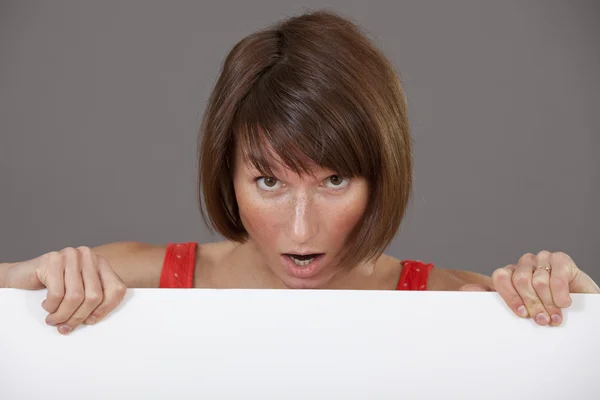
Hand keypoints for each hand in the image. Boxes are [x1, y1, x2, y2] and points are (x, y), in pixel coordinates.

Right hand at [5, 246, 126, 333]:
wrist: (22, 276)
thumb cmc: (54, 286)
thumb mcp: (79, 291)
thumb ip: (92, 300)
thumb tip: (94, 319)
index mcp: (100, 263)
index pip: (116, 289)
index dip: (105, 309)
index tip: (91, 320)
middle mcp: (88, 255)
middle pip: (94, 296)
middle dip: (79, 317)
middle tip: (66, 326)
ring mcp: (71, 255)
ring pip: (75, 297)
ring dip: (63, 315)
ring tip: (54, 320)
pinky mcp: (53, 259)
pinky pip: (57, 293)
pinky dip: (51, 306)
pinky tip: (46, 306)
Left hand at [491, 251, 598, 325]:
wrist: (582, 306)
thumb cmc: (550, 309)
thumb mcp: (527, 309)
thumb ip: (509, 304)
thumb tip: (483, 295)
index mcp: (512, 274)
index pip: (501, 277)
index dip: (510, 296)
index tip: (522, 314)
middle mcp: (525, 264)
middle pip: (520, 280)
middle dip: (532, 304)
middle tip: (542, 320)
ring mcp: (542, 259)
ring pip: (539, 281)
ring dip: (548, 304)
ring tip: (555, 317)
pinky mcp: (560, 259)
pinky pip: (556, 277)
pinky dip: (560, 294)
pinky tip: (564, 303)